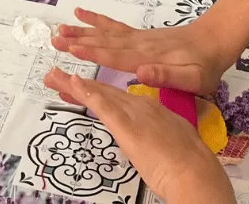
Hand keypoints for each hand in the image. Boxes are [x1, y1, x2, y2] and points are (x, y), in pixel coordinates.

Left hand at [43, 69, 235, 203]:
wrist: (196, 172)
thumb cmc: (188, 163)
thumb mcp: (171, 140)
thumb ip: (157, 133)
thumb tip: (150, 136)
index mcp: (150, 109)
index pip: (115, 97)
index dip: (94, 91)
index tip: (75, 86)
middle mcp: (140, 106)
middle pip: (103, 92)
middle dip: (77, 84)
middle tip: (54, 76)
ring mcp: (134, 114)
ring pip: (99, 94)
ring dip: (73, 85)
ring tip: (53, 76)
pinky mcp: (128, 126)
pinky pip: (104, 106)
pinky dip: (88, 93)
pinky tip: (74, 83)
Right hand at [52, 8, 231, 94]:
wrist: (214, 40)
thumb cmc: (205, 65)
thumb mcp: (194, 78)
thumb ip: (167, 75)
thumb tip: (141, 72)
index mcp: (147, 58)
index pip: (115, 56)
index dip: (93, 54)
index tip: (72, 49)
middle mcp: (138, 45)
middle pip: (104, 43)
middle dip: (78, 42)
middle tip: (54, 40)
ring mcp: (137, 39)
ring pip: (104, 34)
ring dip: (81, 32)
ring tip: (59, 30)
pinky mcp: (139, 36)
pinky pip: (113, 27)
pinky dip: (96, 20)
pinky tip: (81, 14)